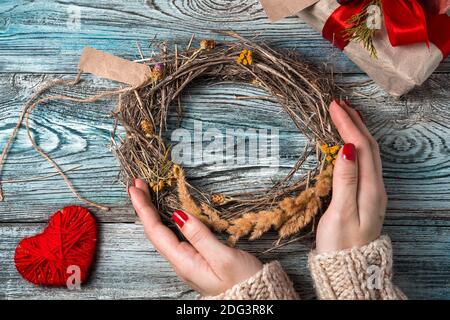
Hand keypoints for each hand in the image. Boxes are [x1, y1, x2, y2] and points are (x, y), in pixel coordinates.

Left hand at [128, 179, 262, 296]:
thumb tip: (178, 214)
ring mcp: (187, 261)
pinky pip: (173, 236)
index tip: (135, 189)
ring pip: (163, 233)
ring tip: (146, 194)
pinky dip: (165, 220)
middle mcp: (181, 262)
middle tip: (137, 185)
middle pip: (154, 231)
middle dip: (144, 206)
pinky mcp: (195, 259)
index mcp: (184, 262)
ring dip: (153, 212)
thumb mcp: (224, 258)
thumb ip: (200, 236)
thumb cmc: (243, 282)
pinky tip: (165, 213)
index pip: (156, 231)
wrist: (254, 300)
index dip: (144, 208)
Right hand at [315, 100, 385, 252]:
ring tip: (346, 117)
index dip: (347, 124)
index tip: (334, 106)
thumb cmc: (341, 243)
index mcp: (370, 188)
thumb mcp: (342, 212)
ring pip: (367, 154)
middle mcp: (375, 186)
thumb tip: (347, 147)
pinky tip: (348, 145)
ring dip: (357, 132)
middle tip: (340, 104)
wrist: (349, 268)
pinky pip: (363, 163)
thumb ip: (345, 179)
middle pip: (368, 146)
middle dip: (355, 123)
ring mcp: (371, 191)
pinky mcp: (364, 197)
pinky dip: (355, 146)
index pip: (360, 146)